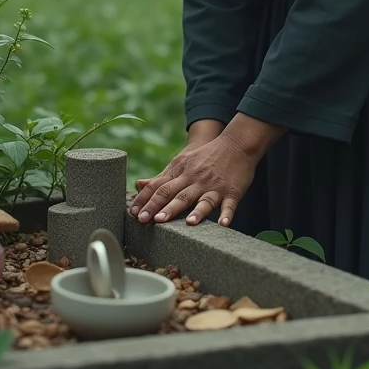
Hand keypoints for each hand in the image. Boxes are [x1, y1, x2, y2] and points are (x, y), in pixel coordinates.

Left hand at [129, 115, 284, 227]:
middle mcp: (195, 179)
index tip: (133, 213)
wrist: (235, 144)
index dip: (145, 200)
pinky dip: (226, 214)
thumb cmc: (205, 157)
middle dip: (161, 207)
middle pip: (176, 194)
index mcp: (181, 172)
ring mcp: (213, 185)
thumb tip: (139, 184)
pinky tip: (223, 224)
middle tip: (147, 220)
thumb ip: (162, 176)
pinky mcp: (231, 191)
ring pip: (202, 200)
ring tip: (187, 223)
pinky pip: (229, 204)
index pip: (159, 186)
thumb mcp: (182, 162)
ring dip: (195, 212)